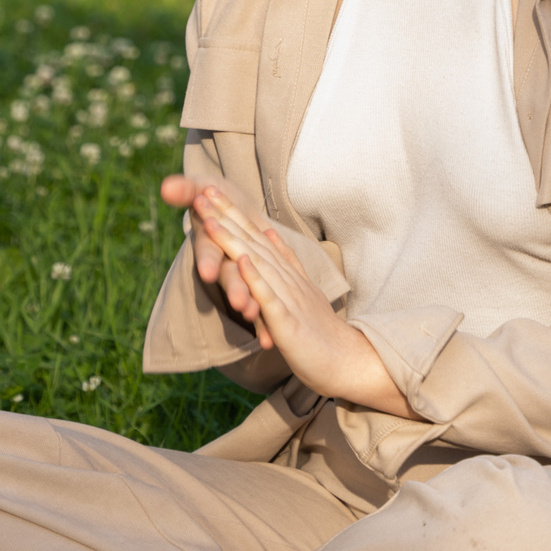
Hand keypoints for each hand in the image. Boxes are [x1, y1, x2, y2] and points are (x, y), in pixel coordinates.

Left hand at [158, 176, 413, 418]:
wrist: (348, 361)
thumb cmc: (320, 331)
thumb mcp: (300, 290)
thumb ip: (285, 261)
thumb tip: (268, 231)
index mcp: (287, 272)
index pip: (255, 236)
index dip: (233, 212)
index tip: (210, 189)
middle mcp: (288, 279)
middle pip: (253, 242)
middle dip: (227, 217)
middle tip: (202, 192)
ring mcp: (289, 298)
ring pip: (257, 263)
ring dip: (233, 241)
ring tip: (210, 220)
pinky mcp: (288, 322)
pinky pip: (270, 298)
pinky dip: (255, 279)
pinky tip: (239, 261)